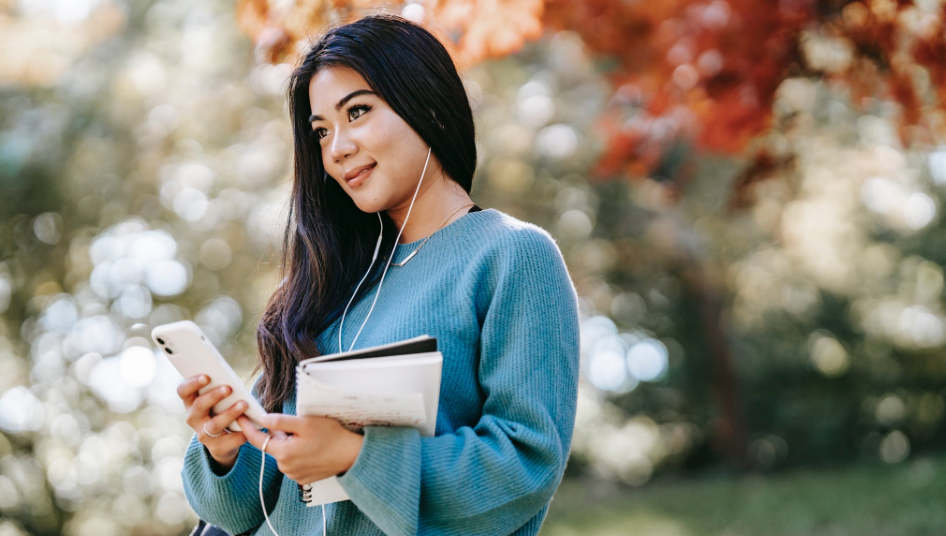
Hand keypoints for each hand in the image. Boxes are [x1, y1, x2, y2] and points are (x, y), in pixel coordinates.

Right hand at [177, 375, 248, 467]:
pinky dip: (240, 433)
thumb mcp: (216, 399)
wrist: (223, 441)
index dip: (192, 383)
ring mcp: (203, 434)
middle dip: (213, 396)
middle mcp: (193, 418)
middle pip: (199, 406)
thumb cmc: (221, 410)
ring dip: (229, 413)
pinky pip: (229, 440)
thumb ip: (218, 388)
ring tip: (243, 404)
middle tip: (228, 388)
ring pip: (214, 424)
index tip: (207, 376)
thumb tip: (231, 380)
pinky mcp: (216, 447)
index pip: (183, 391)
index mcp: (191, 402)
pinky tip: (249, 425)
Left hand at [237, 414, 363, 484]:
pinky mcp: (303, 478)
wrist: (351, 455)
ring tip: (308, 436)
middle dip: (278, 433)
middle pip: (273, 445)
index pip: (256, 439)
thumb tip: (262, 419)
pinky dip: (297, 453)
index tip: (241, 417)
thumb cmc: (331, 436)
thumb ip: (280, 421)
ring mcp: (294, 475)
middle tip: (295, 423)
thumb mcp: (305, 422)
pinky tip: (312, 447)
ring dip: (289, 443)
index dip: (247, 427)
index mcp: (283, 452)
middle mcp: (285, 467)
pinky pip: (293, 463)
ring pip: (283, 454)